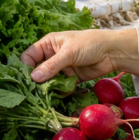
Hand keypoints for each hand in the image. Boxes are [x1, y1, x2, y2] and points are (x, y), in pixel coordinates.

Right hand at [21, 29, 138, 82]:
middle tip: (36, 91)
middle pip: (37, 71)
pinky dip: (61, 91)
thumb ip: (52, 65)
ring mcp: (61, 68)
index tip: (27, 79)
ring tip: (49, 94)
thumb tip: (34, 78)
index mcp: (48, 44)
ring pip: (48, 81)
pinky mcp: (71, 78)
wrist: (112, 52)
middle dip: (37, 81)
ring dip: (49, 88)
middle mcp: (52, 56)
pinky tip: (63, 93)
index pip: (29, 56)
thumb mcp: (69, 53)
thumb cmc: (89, 44)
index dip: (26, 67)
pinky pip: (61, 87)